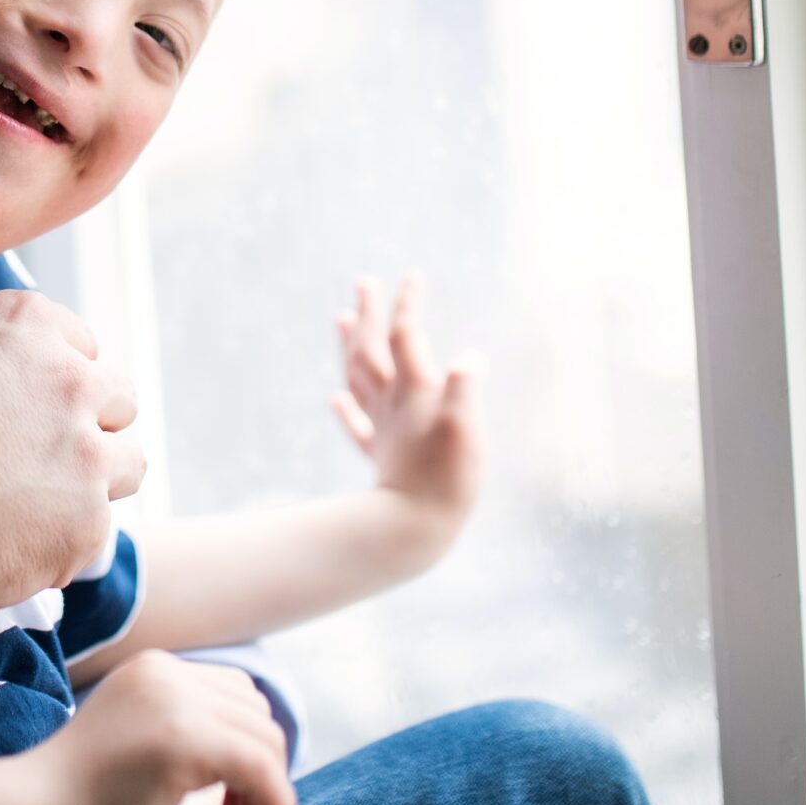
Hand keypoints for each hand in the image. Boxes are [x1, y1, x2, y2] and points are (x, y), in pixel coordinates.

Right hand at [0, 290, 144, 618]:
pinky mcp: (88, 522)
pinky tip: (12, 540)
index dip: (54, 383)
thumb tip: (32, 359)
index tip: (23, 413)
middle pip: (120, 399)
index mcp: (31, 324)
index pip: (85, 347)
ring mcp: (86, 453)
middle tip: (33, 459)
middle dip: (87, 426)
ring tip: (34, 502)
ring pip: (129, 463)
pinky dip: (64, 538)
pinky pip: (97, 528)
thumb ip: (1, 343)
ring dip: (93, 480)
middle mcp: (71, 379)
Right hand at [27, 654, 303, 804]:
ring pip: (266, 744)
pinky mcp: (181, 739)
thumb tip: (259, 758)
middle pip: (257, 718)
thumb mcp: (139, 750)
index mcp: (153, 671)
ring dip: (273, 802)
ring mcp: (172, 702)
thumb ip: (186, 734)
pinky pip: (260, 769)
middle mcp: (165, 674)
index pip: (238, 699)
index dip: (254, 756)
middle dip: (267, 780)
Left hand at [332, 274, 483, 549]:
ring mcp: (384, 431)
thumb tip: (471, 356)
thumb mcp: (467, 427)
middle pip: (373, 351)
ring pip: (358, 380)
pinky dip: (345, 409)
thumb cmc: (448, 477)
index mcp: (415, 390)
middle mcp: (393, 404)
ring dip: (349, 348)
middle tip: (363, 281)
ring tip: (339, 320)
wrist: (414, 528)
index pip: (406, 337)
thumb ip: (466, 388)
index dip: (407, 306)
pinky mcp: (382, 459)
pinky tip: (334, 399)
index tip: (410, 276)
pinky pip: (358, 427)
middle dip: (368, 314)